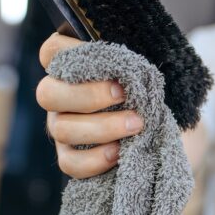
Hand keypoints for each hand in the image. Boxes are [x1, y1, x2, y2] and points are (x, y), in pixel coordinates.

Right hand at [37, 32, 144, 178]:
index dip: (71, 52)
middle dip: (89, 95)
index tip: (110, 61)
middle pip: (48, 93)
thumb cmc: (150, 94)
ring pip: (61, 129)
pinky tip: (121, 153)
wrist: (167, 131)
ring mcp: (61, 128)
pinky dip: (96, 159)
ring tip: (136, 125)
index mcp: (71, 68)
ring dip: (102, 127)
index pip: (51, 52)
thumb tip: (127, 66)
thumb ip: (127, 63)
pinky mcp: (70, 158)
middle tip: (124, 95)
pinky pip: (69, 163)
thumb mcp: (143, 73)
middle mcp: (58, 97)